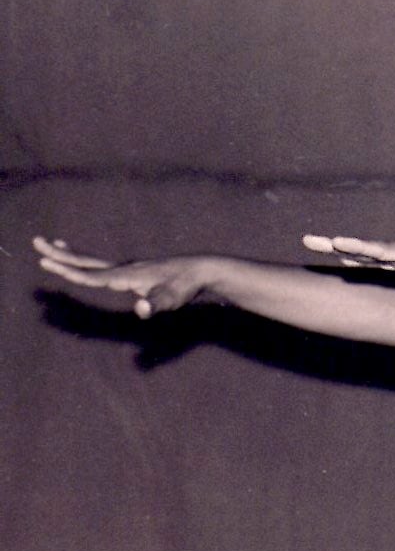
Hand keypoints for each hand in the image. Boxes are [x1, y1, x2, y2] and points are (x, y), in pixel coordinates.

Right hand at [34, 236, 205, 317]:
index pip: (91, 275)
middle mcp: (125, 269)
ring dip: (73, 255)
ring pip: (96, 262)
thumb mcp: (171, 300)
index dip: (68, 271)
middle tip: (37, 242)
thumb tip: (140, 308)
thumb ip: (154, 304)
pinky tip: (92, 266)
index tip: (45, 262)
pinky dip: (93, 263)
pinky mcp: (138, 271)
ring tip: (56, 245)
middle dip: (61, 255)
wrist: (201, 270)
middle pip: (87, 262)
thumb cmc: (186, 288)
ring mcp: (131, 268)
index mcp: (126, 276)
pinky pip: (108, 266)